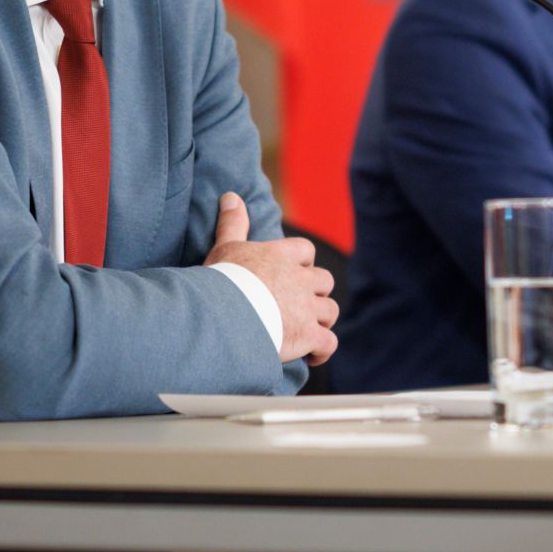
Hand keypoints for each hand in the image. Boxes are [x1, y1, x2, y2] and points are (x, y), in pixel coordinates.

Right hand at [204, 193, 338, 365]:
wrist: (225, 317)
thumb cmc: (222, 282)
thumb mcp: (226, 247)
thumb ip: (232, 222)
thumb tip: (231, 196)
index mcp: (282, 256)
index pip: (305, 251)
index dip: (303, 262)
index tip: (296, 270)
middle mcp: (300, 280)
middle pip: (324, 281)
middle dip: (316, 293)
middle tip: (301, 304)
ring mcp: (307, 309)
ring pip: (330, 312)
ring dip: (322, 320)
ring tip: (307, 330)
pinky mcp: (308, 336)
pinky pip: (328, 343)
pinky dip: (324, 350)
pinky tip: (313, 355)